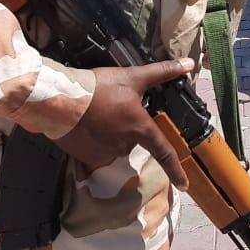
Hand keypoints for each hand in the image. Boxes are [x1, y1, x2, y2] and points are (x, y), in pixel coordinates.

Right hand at [55, 59, 195, 190]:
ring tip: (98, 113)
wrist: (60, 100)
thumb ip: (163, 72)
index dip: (176, 170)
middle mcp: (125, 145)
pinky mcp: (85, 157)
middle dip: (127, 125)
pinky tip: (85, 127)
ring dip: (110, 132)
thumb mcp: (133, 76)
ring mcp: (104, 154)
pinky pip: (95, 151)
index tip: (185, 185)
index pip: (164, 152)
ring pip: (114, 144)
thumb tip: (189, 64)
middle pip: (133, 139)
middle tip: (113, 107)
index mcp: (140, 129)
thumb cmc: (99, 88)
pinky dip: (93, 141)